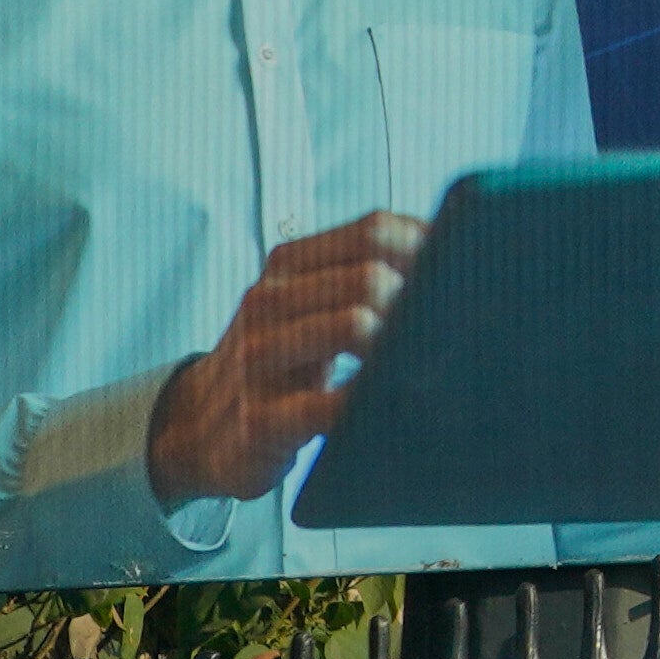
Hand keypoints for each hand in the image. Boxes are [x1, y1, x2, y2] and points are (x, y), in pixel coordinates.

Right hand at [144, 210, 427, 509]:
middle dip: (421, 300)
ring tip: (423, 361)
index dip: (430, 249)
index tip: (463, 273)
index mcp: (288, 265)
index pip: (375, 231)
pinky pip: (326, 404)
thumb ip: (369, 269)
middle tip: (448, 327)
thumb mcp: (315, 304)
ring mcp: (257, 358)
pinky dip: (366, 401)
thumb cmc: (282, 360)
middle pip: (371, 277)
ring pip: (353, 326)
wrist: (196, 427)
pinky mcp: (259, 419)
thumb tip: (455, 245)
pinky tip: (386, 406)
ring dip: (401, 344)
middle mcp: (267, 302)